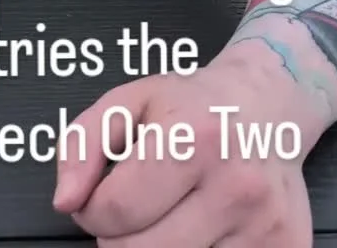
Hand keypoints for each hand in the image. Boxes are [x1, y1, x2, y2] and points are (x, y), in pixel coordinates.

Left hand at [53, 51, 314, 246]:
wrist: (270, 107)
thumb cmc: (194, 104)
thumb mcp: (128, 101)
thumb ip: (82, 145)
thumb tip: (66, 200)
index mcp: (192, 138)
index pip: (115, 211)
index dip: (92, 210)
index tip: (100, 199)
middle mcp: (234, 184)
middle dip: (121, 237)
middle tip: (136, 208)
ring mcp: (264, 224)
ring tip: (171, 214)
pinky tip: (201, 227)